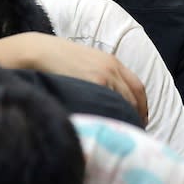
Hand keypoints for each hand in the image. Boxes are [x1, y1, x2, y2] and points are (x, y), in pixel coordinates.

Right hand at [25, 34, 148, 124]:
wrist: (40, 51)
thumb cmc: (61, 59)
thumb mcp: (89, 62)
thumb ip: (103, 76)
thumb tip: (112, 99)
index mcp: (113, 63)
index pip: (137, 87)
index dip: (143, 105)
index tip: (142, 119)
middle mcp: (112, 70)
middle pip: (133, 97)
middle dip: (136, 115)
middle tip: (134, 130)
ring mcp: (103, 77)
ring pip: (122, 102)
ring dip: (125, 118)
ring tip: (122, 132)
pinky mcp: (91, 84)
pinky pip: (106, 104)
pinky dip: (110, 115)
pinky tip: (108, 126)